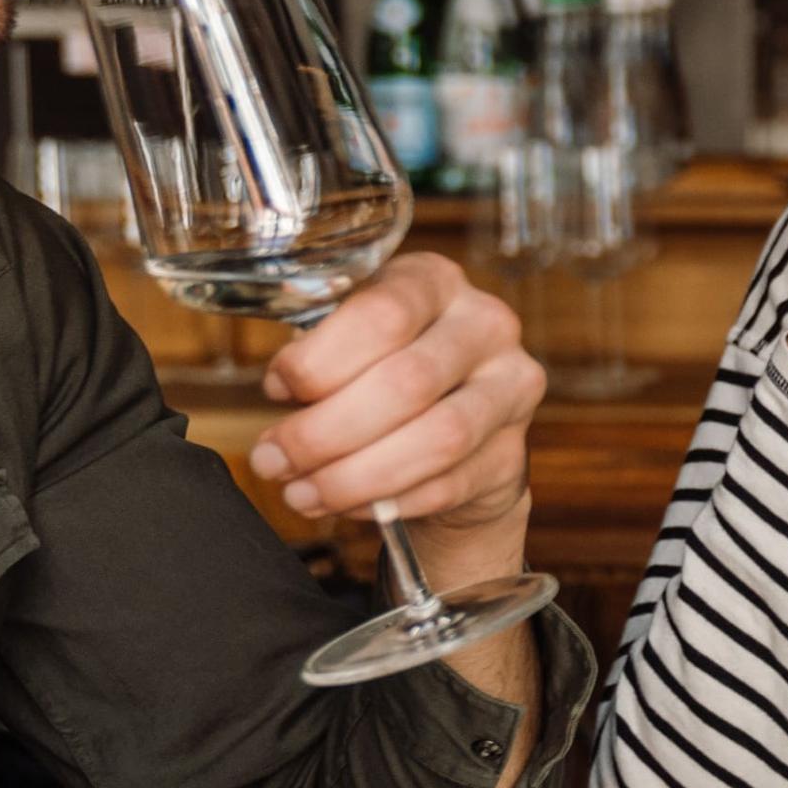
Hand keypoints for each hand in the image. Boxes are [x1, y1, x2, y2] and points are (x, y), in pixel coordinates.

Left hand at [251, 251, 541, 534]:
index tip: (275, 390)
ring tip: (302, 492)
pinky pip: (448, 487)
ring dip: (355, 476)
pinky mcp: (513, 455)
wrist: (454, 429)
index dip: (320, 359)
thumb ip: (317, 357)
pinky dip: (386, 503)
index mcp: (435, 282)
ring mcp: (511, 390)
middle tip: (273, 462)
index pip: (384, 313)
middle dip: (325, 433)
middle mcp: (486, 325)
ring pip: (438, 440)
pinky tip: (346, 506)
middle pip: (409, 381)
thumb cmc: (383, 373)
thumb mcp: (350, 342)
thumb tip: (282, 392)